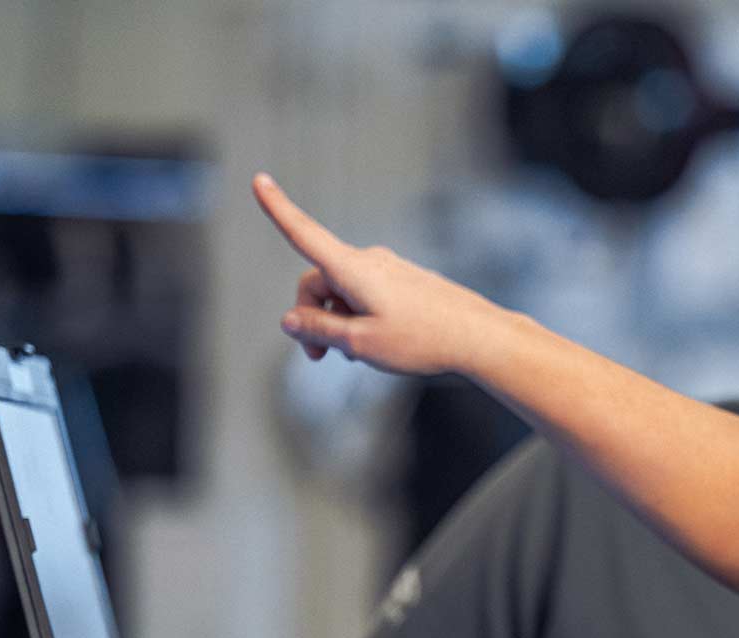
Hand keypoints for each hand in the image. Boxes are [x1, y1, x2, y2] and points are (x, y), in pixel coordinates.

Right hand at [252, 172, 523, 375]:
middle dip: (310, 317)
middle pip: (318, 282)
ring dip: (337, 321)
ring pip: (343, 292)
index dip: (277, 208)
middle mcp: (369, 261)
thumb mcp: (361, 343)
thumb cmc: (422, 340)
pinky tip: (377, 344)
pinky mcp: (404, 281)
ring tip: (357, 356)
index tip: (258, 179)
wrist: (479, 337)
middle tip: (318, 358)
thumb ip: (319, 329)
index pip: (304, 235)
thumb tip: (289, 320)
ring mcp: (389, 270)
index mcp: (353, 270)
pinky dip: (359, 317)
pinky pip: (367, 295)